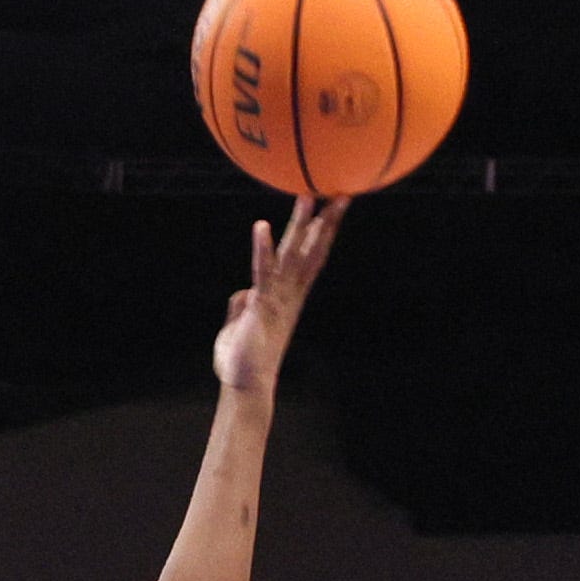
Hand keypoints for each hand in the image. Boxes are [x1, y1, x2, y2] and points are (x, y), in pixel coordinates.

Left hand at [213, 198, 346, 392]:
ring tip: (307, 197)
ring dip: (300, 226)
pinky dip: (262, 249)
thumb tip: (243, 293)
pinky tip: (261, 226)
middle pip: (309, 251)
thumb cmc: (242, 362)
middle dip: (324, 222)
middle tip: (339, 194)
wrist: (245, 387)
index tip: (333, 210)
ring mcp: (277, 298)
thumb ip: (242, 307)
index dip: (321, 234)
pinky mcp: (261, 305)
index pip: (309, 259)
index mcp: (287, 297)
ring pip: (292, 256)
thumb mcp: (240, 327)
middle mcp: (288, 294)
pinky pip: (262, 272)